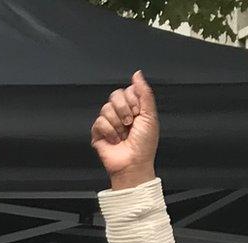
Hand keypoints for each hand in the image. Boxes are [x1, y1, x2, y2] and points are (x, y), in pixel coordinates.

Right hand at [90, 70, 158, 189]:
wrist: (133, 163)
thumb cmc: (144, 145)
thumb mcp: (150, 115)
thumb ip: (145, 93)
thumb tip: (137, 74)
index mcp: (134, 108)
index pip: (128, 90)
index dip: (133, 100)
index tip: (139, 112)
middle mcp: (121, 113)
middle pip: (115, 96)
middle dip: (124, 110)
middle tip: (130, 123)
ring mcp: (109, 122)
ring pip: (106, 108)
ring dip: (117, 123)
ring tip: (122, 134)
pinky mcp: (98, 132)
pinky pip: (99, 122)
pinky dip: (109, 131)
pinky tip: (115, 140)